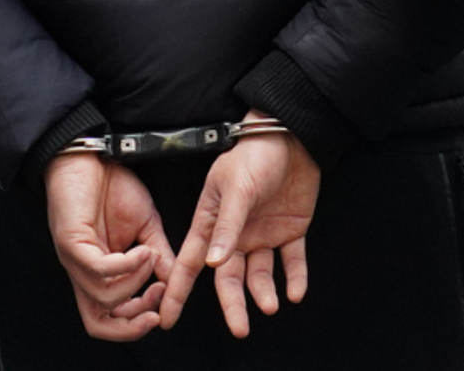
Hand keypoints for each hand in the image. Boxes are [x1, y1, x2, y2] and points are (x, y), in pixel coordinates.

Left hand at [45, 152, 174, 340]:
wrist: (92, 153)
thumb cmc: (113, 186)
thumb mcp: (146, 227)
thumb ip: (159, 256)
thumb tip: (176, 284)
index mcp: (98, 273)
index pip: (108, 319)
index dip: (135, 325)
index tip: (162, 307)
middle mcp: (82, 272)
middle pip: (97, 322)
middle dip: (131, 324)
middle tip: (157, 304)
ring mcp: (74, 259)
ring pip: (102, 298)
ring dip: (136, 283)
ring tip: (153, 256)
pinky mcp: (71, 242)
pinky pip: (98, 269)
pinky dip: (126, 266)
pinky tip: (143, 250)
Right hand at [160, 113, 321, 337]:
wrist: (292, 134)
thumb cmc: (254, 154)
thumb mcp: (235, 187)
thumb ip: (226, 226)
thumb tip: (211, 264)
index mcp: (211, 221)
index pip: (190, 262)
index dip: (178, 290)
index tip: (168, 318)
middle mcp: (234, 233)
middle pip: (227, 277)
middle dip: (232, 305)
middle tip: (239, 329)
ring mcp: (262, 233)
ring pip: (259, 275)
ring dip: (263, 293)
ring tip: (271, 305)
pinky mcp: (289, 231)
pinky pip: (292, 262)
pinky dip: (295, 279)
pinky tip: (296, 293)